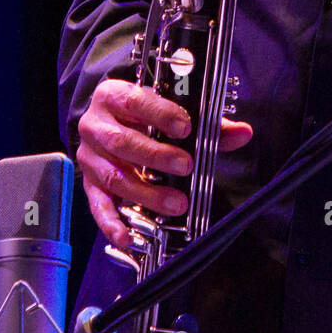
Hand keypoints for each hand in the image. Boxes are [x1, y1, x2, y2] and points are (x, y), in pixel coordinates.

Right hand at [76, 79, 251, 249]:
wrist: (107, 120)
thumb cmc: (143, 114)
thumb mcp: (168, 110)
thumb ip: (207, 122)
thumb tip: (242, 133)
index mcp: (114, 96)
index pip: (135, 101)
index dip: (160, 114)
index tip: (185, 127)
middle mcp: (96, 125)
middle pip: (121, 141)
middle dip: (156, 156)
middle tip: (185, 166)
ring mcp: (89, 156)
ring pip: (113, 176)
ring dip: (146, 192)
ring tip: (176, 203)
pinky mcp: (89, 183)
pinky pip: (97, 205)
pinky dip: (112, 223)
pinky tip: (128, 236)